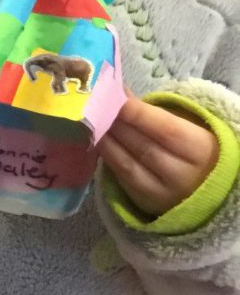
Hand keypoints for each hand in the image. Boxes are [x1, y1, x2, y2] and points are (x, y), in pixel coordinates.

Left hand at [98, 96, 218, 216]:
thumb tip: (120, 92)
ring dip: (106, 140)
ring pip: (128, 164)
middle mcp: (184, 175)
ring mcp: (163, 193)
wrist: (204, 187)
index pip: (166, 129)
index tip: (114, 95)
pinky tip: (97, 141)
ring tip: (91, 122)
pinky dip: (108, 157)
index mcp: (202, 150)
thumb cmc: (190, 149)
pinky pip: (121, 177)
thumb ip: (155, 113)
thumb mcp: (185, 128)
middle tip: (94, 106)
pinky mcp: (145, 202)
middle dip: (116, 125)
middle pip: (144, 147)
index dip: (138, 113)